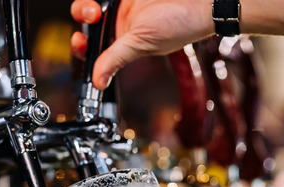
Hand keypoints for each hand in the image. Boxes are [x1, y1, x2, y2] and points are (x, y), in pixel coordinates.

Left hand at [71, 0, 212, 88]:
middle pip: (87, 20)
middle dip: (83, 17)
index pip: (94, 46)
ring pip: (93, 3)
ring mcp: (124, 3)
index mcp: (123, 40)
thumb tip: (98, 82)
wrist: (202, 2)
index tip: (81, 41)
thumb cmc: (181, 25)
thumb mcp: (142, 44)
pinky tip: (106, 0)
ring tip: (98, 6)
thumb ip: (116, 59)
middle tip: (93, 15)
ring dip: (87, 5)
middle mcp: (121, 21)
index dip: (82, 45)